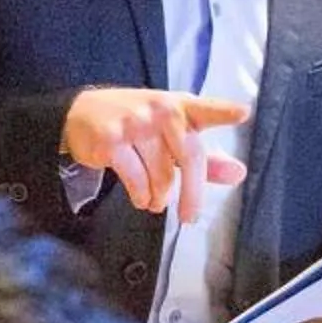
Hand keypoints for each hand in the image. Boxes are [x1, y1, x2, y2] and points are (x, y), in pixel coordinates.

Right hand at [62, 89, 249, 222]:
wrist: (79, 114)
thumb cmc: (133, 124)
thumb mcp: (169, 133)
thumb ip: (204, 156)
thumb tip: (238, 173)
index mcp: (178, 105)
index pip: (205, 108)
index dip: (223, 111)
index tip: (242, 113)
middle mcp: (159, 110)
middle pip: (189, 157)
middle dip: (192, 194)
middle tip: (190, 217)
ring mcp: (134, 124)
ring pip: (162, 176)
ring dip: (160, 197)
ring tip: (155, 200)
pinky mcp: (111, 141)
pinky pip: (137, 182)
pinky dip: (141, 197)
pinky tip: (140, 198)